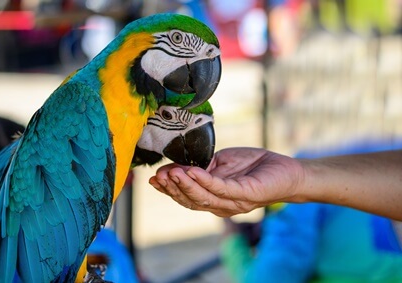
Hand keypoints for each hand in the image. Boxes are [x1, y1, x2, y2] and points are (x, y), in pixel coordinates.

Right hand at [149, 147, 303, 216]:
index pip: (187, 197)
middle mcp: (221, 205)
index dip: (169, 189)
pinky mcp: (245, 194)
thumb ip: (204, 168)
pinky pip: (220, 188)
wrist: (285, 171)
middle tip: (157, 176)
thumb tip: (181, 166)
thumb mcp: (222, 164)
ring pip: (202, 197)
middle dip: (172, 188)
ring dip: (184, 184)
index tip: (153, 178)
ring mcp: (233, 202)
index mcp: (214, 199)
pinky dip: (203, 180)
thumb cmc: (254, 166)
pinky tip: (191, 171)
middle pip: (190, 201)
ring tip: (170, 172)